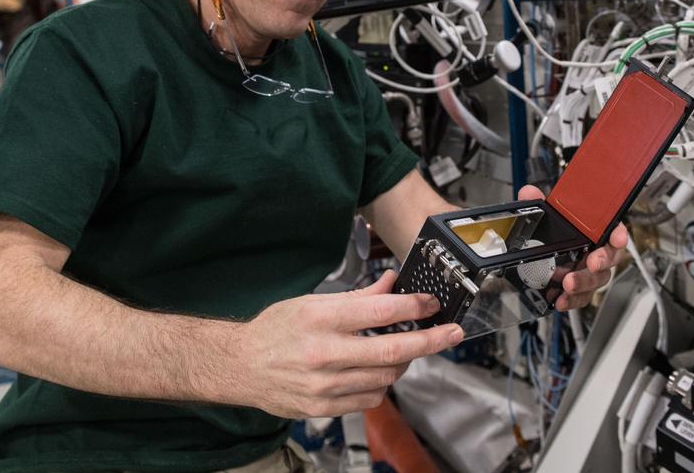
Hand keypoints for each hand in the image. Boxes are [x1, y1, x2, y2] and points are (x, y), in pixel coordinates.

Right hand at [233, 270, 462, 417]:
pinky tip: (374, 371)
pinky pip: (370, 398)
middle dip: (430, 340)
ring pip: (387, 378)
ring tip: (403, 350)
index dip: (414, 307)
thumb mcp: (313, 302)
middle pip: (393, 352)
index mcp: (321, 318)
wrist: (241, 366)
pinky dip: (381, 383)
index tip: (432, 303)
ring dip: (404, 363)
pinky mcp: (324, 409)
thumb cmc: (276, 329)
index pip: (380, 312)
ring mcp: (325, 386)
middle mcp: (324, 353)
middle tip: (452, 332)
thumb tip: (393, 285)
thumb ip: (357, 297)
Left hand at [517, 184, 628, 310]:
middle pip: (609, 257)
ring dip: (584, 283)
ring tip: (568, 284)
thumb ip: (539, 204)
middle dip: (602, 260)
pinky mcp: (580, 289)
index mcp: (593, 231)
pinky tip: (559, 300)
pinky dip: (572, 300)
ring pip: (597, 280)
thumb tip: (530, 193)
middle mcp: (596, 251)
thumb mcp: (545, 217)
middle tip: (592, 263)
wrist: (538, 257)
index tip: (618, 238)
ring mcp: (589, 272)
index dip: (619, 233)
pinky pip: (582, 297)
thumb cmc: (554, 234)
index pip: (613, 229)